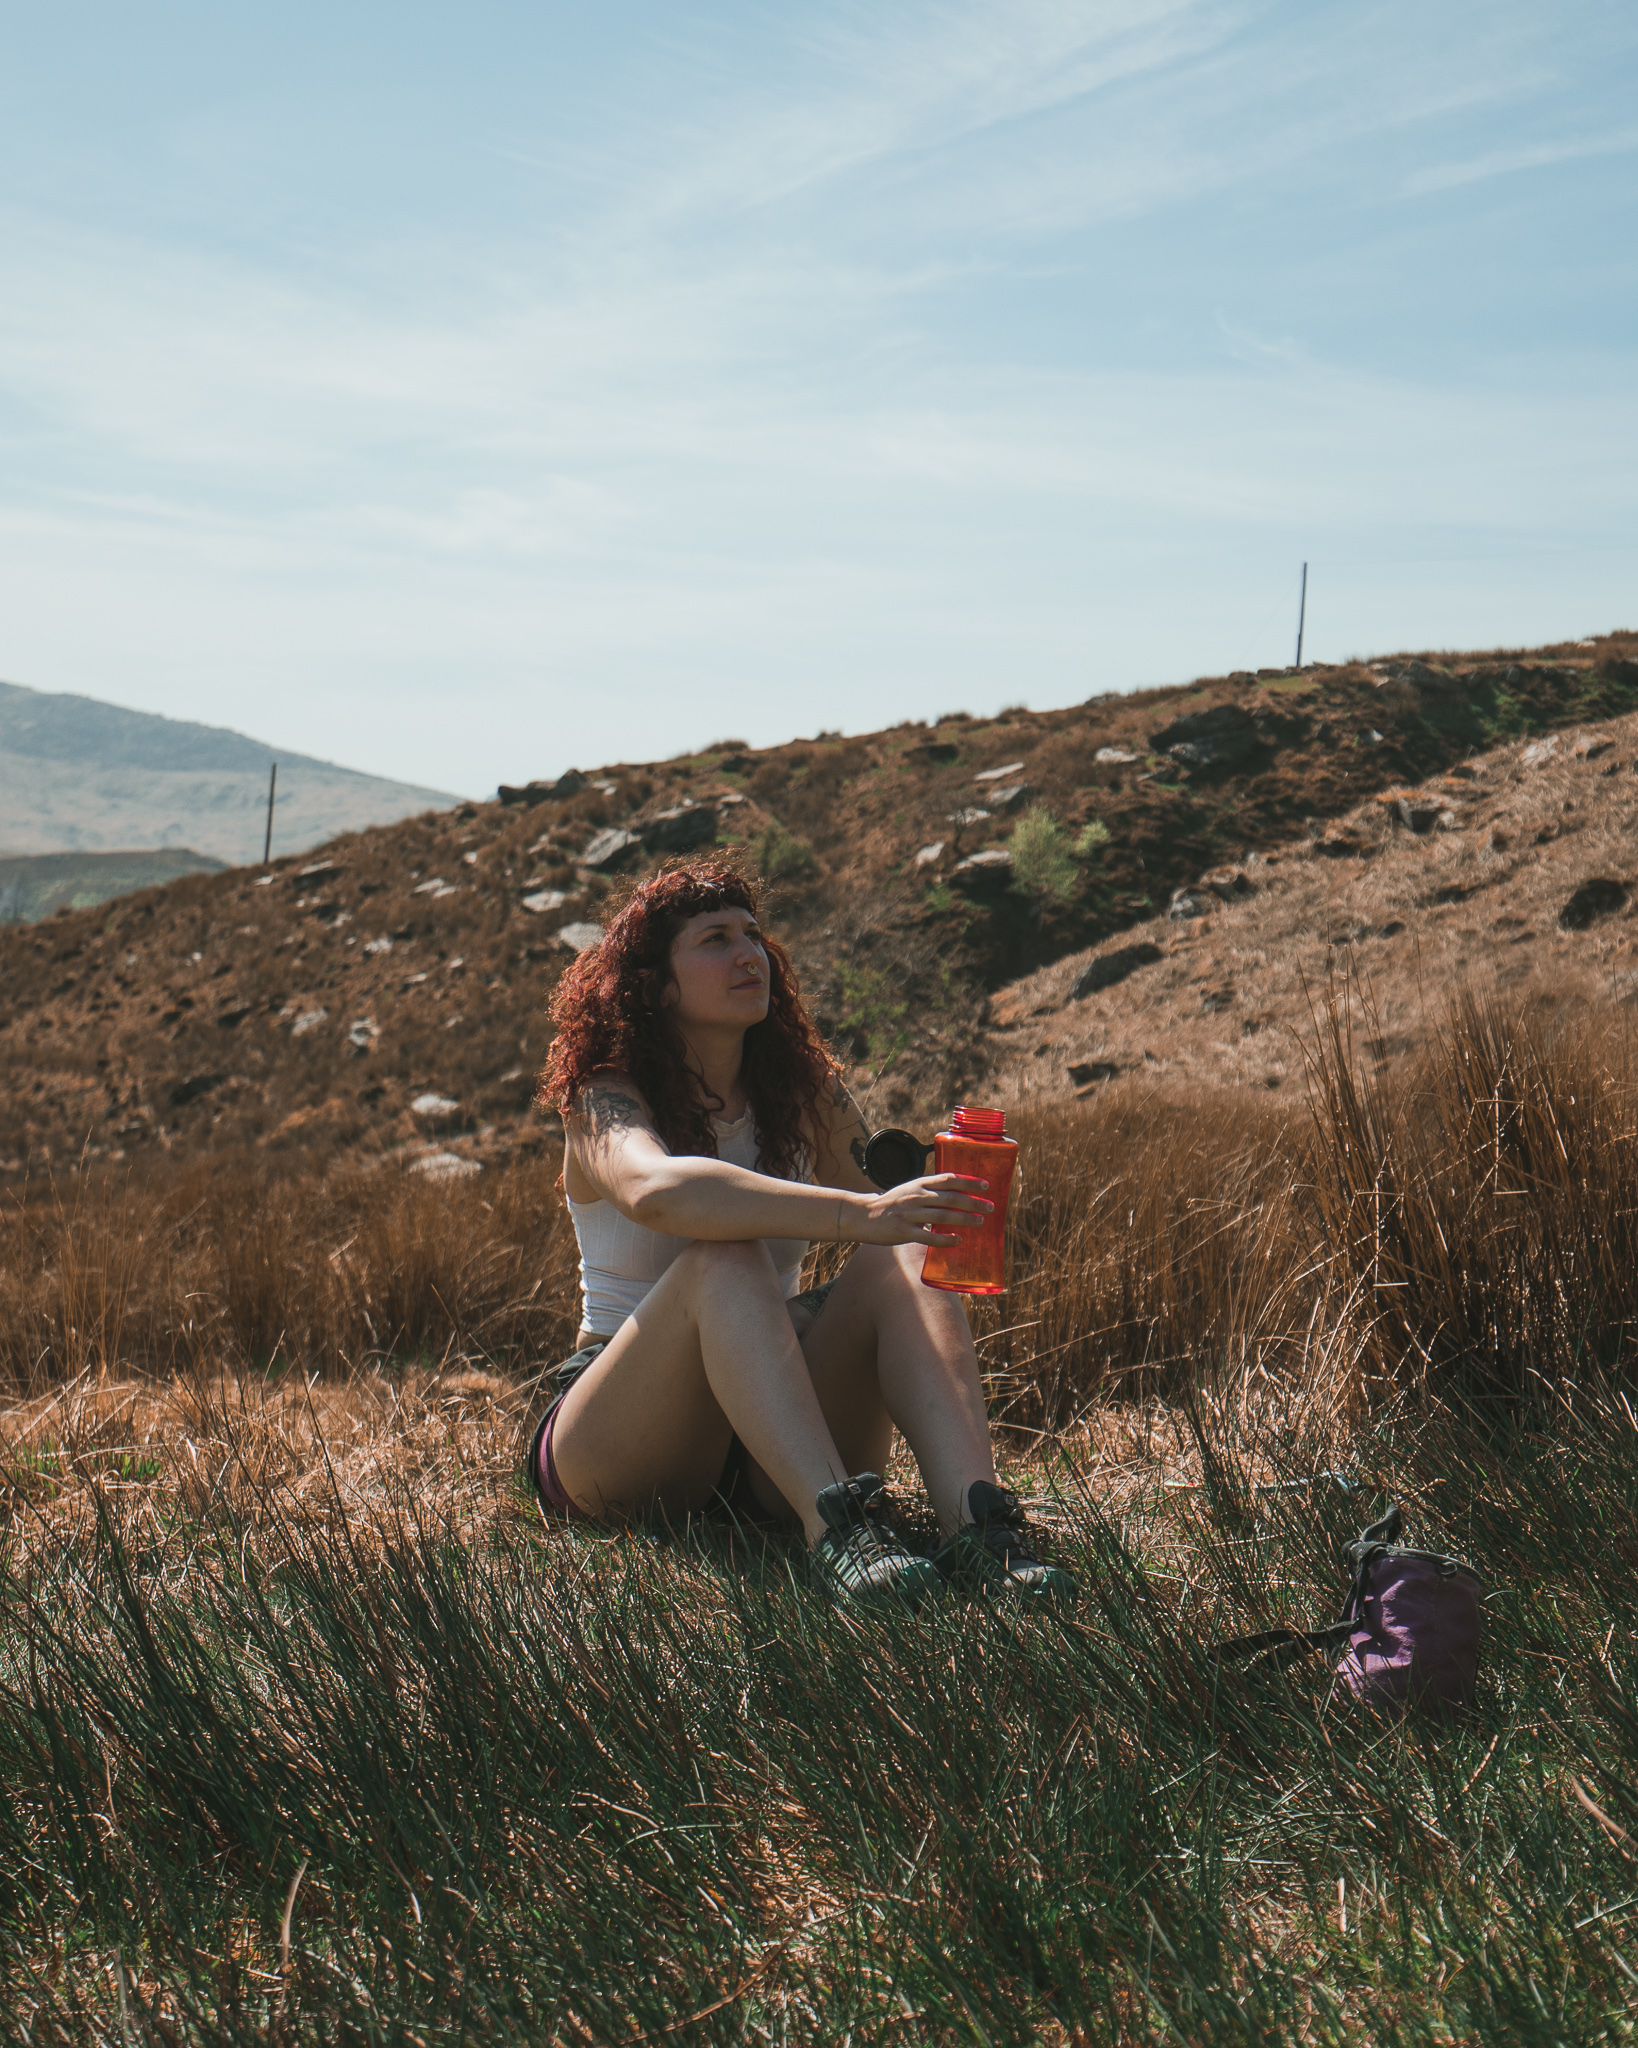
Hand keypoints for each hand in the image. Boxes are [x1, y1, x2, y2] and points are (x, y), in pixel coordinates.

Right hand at [855, 1174, 992, 1247]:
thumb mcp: (910, 1190)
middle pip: (950, 1198)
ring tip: (980, 1222)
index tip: (986, 1185)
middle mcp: (916, 1196)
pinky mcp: (903, 1231)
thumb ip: (930, 1191)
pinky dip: (945, 1239)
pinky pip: (928, 1236)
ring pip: (942, 1216)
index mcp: (919, 1184)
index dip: (968, 1182)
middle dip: (973, 1202)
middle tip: (990, 1207)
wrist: (864, 1215)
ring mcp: (909, 1214)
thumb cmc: (891, 1203)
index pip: (948, 1179)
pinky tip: (958, 1240)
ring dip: (964, 1219)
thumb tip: (957, 1195)